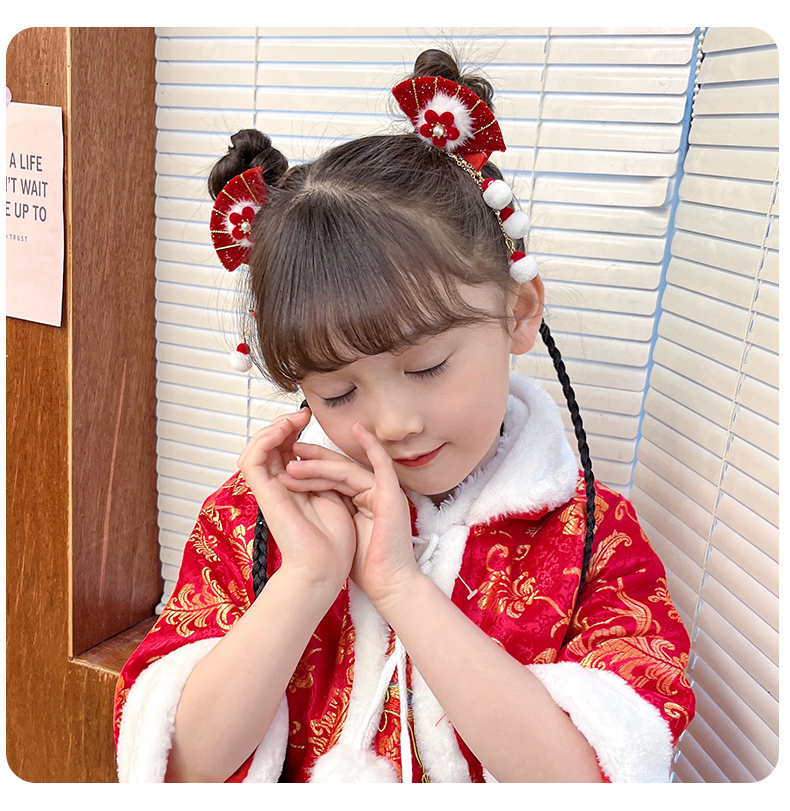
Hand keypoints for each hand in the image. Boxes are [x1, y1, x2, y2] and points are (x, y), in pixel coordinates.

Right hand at [237, 408, 355, 592]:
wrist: (326, 567)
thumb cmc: (333, 542)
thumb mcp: (335, 494)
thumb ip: (326, 473)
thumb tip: (325, 453)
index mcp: (294, 487)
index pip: (284, 450)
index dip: (292, 431)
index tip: (309, 418)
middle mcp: (279, 487)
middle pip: (269, 447)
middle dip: (284, 425)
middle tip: (302, 415)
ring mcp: (270, 490)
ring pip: (256, 449)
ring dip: (273, 429)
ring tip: (292, 421)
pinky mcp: (265, 494)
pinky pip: (252, 460)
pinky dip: (264, 441)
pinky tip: (283, 433)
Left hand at [279, 423, 421, 605]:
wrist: (388, 585)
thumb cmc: (366, 565)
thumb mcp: (340, 531)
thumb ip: (329, 511)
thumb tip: (305, 502)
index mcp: (361, 500)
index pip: (333, 476)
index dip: (311, 468)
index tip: (287, 463)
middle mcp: (373, 492)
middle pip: (338, 468)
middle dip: (311, 460)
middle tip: (288, 452)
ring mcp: (384, 491)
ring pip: (348, 468)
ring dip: (320, 463)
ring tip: (295, 459)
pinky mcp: (392, 494)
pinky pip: (382, 463)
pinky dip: (371, 445)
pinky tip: (357, 430)